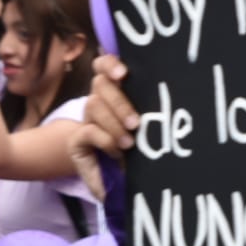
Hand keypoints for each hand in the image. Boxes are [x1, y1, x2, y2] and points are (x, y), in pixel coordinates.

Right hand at [69, 55, 138, 199]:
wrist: (120, 181)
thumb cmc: (141, 153)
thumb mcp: (149, 133)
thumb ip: (151, 112)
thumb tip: (168, 92)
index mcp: (116, 92)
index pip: (104, 65)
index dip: (110, 64)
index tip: (124, 74)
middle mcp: (100, 102)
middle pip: (100, 84)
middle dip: (119, 103)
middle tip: (136, 124)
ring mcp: (88, 121)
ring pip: (94, 105)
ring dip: (113, 124)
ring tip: (129, 144)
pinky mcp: (77, 141)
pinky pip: (88, 131)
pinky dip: (104, 140)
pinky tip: (116, 152)